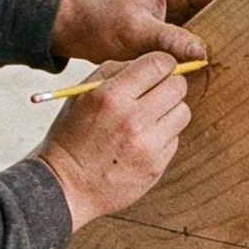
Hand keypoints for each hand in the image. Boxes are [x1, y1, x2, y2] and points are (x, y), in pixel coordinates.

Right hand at [36, 52, 195, 229]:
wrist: (66, 186)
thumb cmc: (71, 137)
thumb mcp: (80, 96)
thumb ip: (114, 72)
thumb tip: (150, 62)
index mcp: (111, 96)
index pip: (158, 64)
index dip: (163, 63)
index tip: (159, 69)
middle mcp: (133, 118)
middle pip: (178, 86)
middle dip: (169, 85)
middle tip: (156, 93)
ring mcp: (147, 144)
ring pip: (182, 112)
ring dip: (170, 111)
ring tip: (150, 119)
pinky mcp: (156, 165)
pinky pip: (176, 138)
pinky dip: (164, 136)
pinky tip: (144, 141)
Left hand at [50, 0, 224, 65]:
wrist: (73, 30)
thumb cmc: (99, 23)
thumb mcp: (135, 31)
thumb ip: (170, 40)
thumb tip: (203, 53)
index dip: (237, 8)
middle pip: (215, 11)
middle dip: (228, 30)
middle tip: (244, 53)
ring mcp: (173, 13)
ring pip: (205, 27)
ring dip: (213, 44)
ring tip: (231, 64)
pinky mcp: (166, 30)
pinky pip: (190, 40)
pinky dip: (197, 53)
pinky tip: (207, 70)